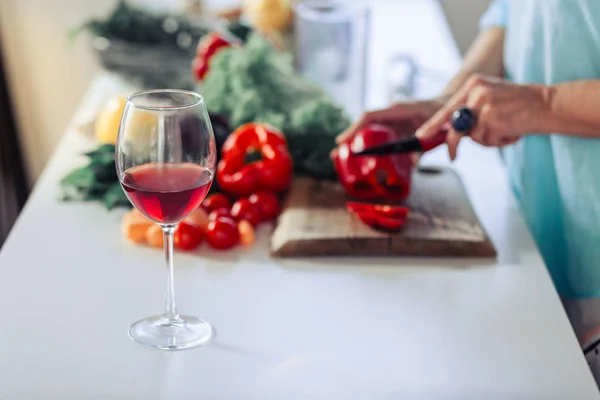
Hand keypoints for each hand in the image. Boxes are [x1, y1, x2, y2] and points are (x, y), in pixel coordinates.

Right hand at [333, 99, 444, 164]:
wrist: (449, 107)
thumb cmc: (443, 117)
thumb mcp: (435, 133)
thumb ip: (423, 148)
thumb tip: (412, 164)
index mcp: (399, 109)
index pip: (370, 115)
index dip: (355, 127)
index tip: (343, 140)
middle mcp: (391, 113)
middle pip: (364, 123)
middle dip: (349, 137)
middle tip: (335, 154)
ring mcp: (391, 119)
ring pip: (368, 129)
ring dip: (355, 142)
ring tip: (339, 157)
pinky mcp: (394, 126)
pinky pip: (376, 134)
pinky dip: (366, 144)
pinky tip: (358, 156)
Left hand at [415, 74, 548, 159]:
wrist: (548, 103)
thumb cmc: (518, 105)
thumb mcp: (490, 98)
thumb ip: (470, 110)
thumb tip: (450, 130)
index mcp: (473, 84)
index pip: (448, 107)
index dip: (433, 124)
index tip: (421, 135)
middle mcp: (476, 92)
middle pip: (455, 124)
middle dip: (453, 142)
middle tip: (452, 155)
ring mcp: (485, 105)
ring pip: (472, 136)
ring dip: (487, 139)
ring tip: (504, 129)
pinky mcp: (494, 120)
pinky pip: (486, 141)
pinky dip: (498, 142)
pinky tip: (511, 132)